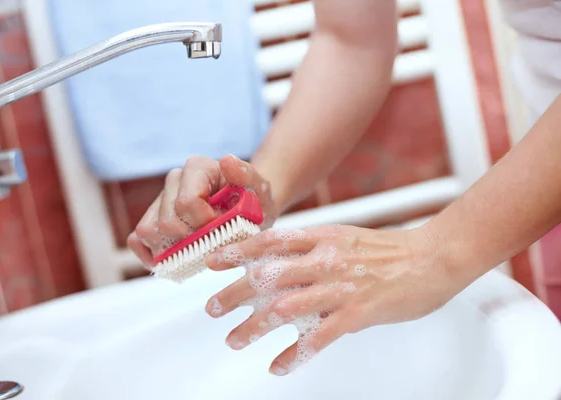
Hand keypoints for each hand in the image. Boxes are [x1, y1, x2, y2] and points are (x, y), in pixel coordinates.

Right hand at [128, 154, 278, 267]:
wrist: (251, 209)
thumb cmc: (254, 199)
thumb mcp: (259, 188)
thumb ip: (247, 175)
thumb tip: (226, 161)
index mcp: (197, 168)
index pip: (187, 203)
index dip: (206, 225)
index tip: (225, 228)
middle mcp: (174, 181)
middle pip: (167, 222)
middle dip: (192, 241)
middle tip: (214, 241)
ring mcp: (160, 200)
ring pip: (148, 231)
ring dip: (172, 250)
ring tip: (198, 252)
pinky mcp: (152, 219)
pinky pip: (137, 240)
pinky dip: (151, 256)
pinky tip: (175, 261)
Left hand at [204, 224, 460, 375]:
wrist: (432, 257)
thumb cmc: (389, 249)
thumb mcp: (344, 236)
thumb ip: (313, 246)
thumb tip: (281, 258)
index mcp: (322, 237)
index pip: (270, 241)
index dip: (238, 251)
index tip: (213, 261)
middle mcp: (326, 259)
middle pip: (268, 276)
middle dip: (234, 293)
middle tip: (212, 308)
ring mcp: (340, 287)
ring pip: (286, 309)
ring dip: (255, 327)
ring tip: (234, 340)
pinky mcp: (357, 313)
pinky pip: (319, 337)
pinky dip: (295, 354)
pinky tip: (279, 365)